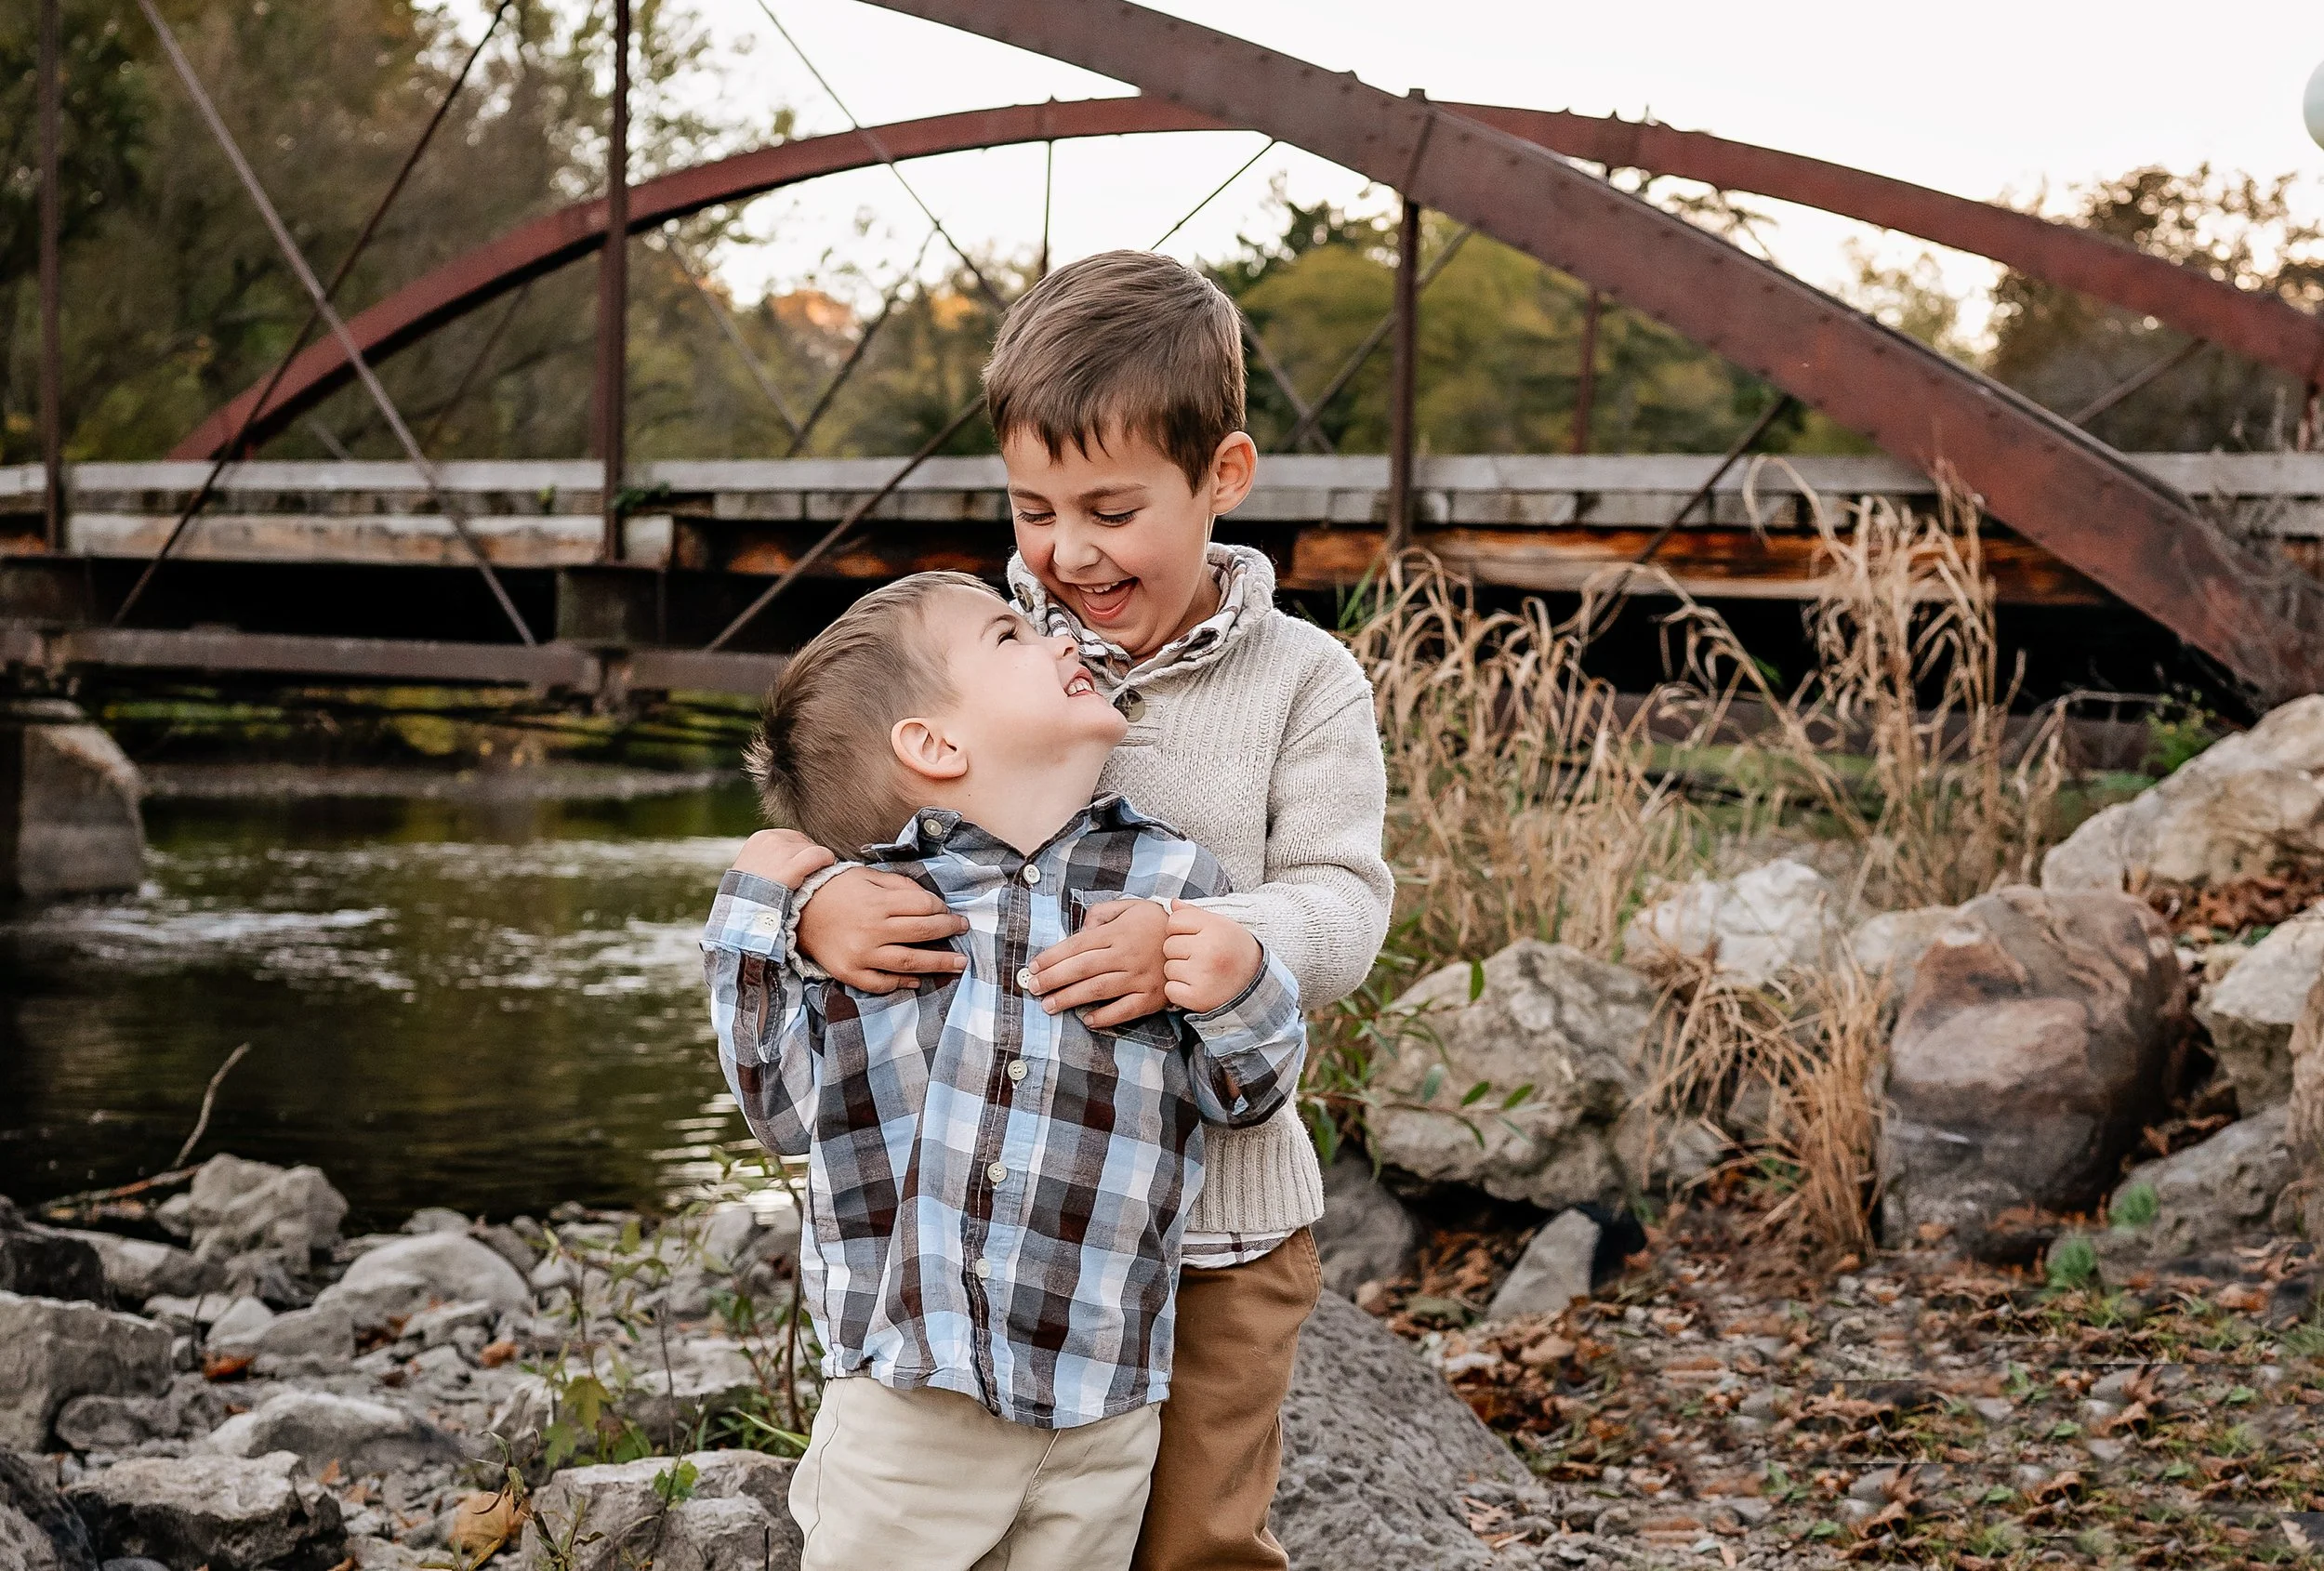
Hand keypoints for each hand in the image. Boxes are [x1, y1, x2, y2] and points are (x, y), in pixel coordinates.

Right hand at [731, 829, 834, 889]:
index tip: (802, 868)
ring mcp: (781, 851)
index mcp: (761, 838)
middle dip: (808, 858)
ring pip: (812, 849)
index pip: (792, 838)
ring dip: (816, 864)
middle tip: (808, 876)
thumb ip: (772, 858)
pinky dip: (827, 860)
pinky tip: (829, 865)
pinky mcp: (792, 865)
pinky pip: (820, 855)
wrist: (745, 911)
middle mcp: (771, 840)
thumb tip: (795, 857)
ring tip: (811, 879)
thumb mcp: (754, 869)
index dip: (800, 853)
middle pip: (803, 842)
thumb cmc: (751, 895)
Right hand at [797, 866, 968, 993]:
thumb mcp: (868, 876)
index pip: (924, 906)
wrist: (797, 911)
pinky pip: (881, 983)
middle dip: (949, 931)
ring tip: (959, 963)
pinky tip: (917, 980)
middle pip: (923, 932)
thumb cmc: (837, 890)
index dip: (941, 908)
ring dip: (939, 963)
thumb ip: (900, 885)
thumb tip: (930, 901)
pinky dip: (901, 983)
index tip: (948, 911)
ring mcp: (861, 954)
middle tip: (963, 930)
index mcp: (878, 902)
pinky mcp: (850, 972)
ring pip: (909, 962)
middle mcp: (872, 929)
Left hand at [1028, 899, 1168, 1028]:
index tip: (1034, 967)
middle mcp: (1126, 955)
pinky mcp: (1151, 997)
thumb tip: (1082, 930)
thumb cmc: (1157, 923)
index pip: (1077, 945)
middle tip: (1034, 988)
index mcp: (1118, 932)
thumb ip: (1102, 913)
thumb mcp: (1131, 906)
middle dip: (1054, 979)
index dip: (1052, 957)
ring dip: (1070, 998)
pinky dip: (1105, 1017)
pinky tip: (1086, 1020)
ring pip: (1098, 989)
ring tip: (1049, 1005)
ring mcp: (1139, 978)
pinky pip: (1124, 1010)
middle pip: (1082, 968)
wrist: (1197, 942)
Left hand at [1162, 904, 1263, 1014]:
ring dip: (1179, 972)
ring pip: (1168, 968)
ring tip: (1200, 972)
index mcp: (1215, 928)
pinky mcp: (1198, 997)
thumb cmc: (1234, 950)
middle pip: (1169, 945)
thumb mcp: (1221, 925)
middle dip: (1179, 952)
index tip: (1194, 937)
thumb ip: (1195, 913)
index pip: (1175, 920)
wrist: (1256, 984)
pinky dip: (1179, 991)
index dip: (1180, 929)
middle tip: (1199, 957)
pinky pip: (1170, 990)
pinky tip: (1196, 987)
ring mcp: (1203, 975)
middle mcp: (1209, 950)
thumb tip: (1173, 903)